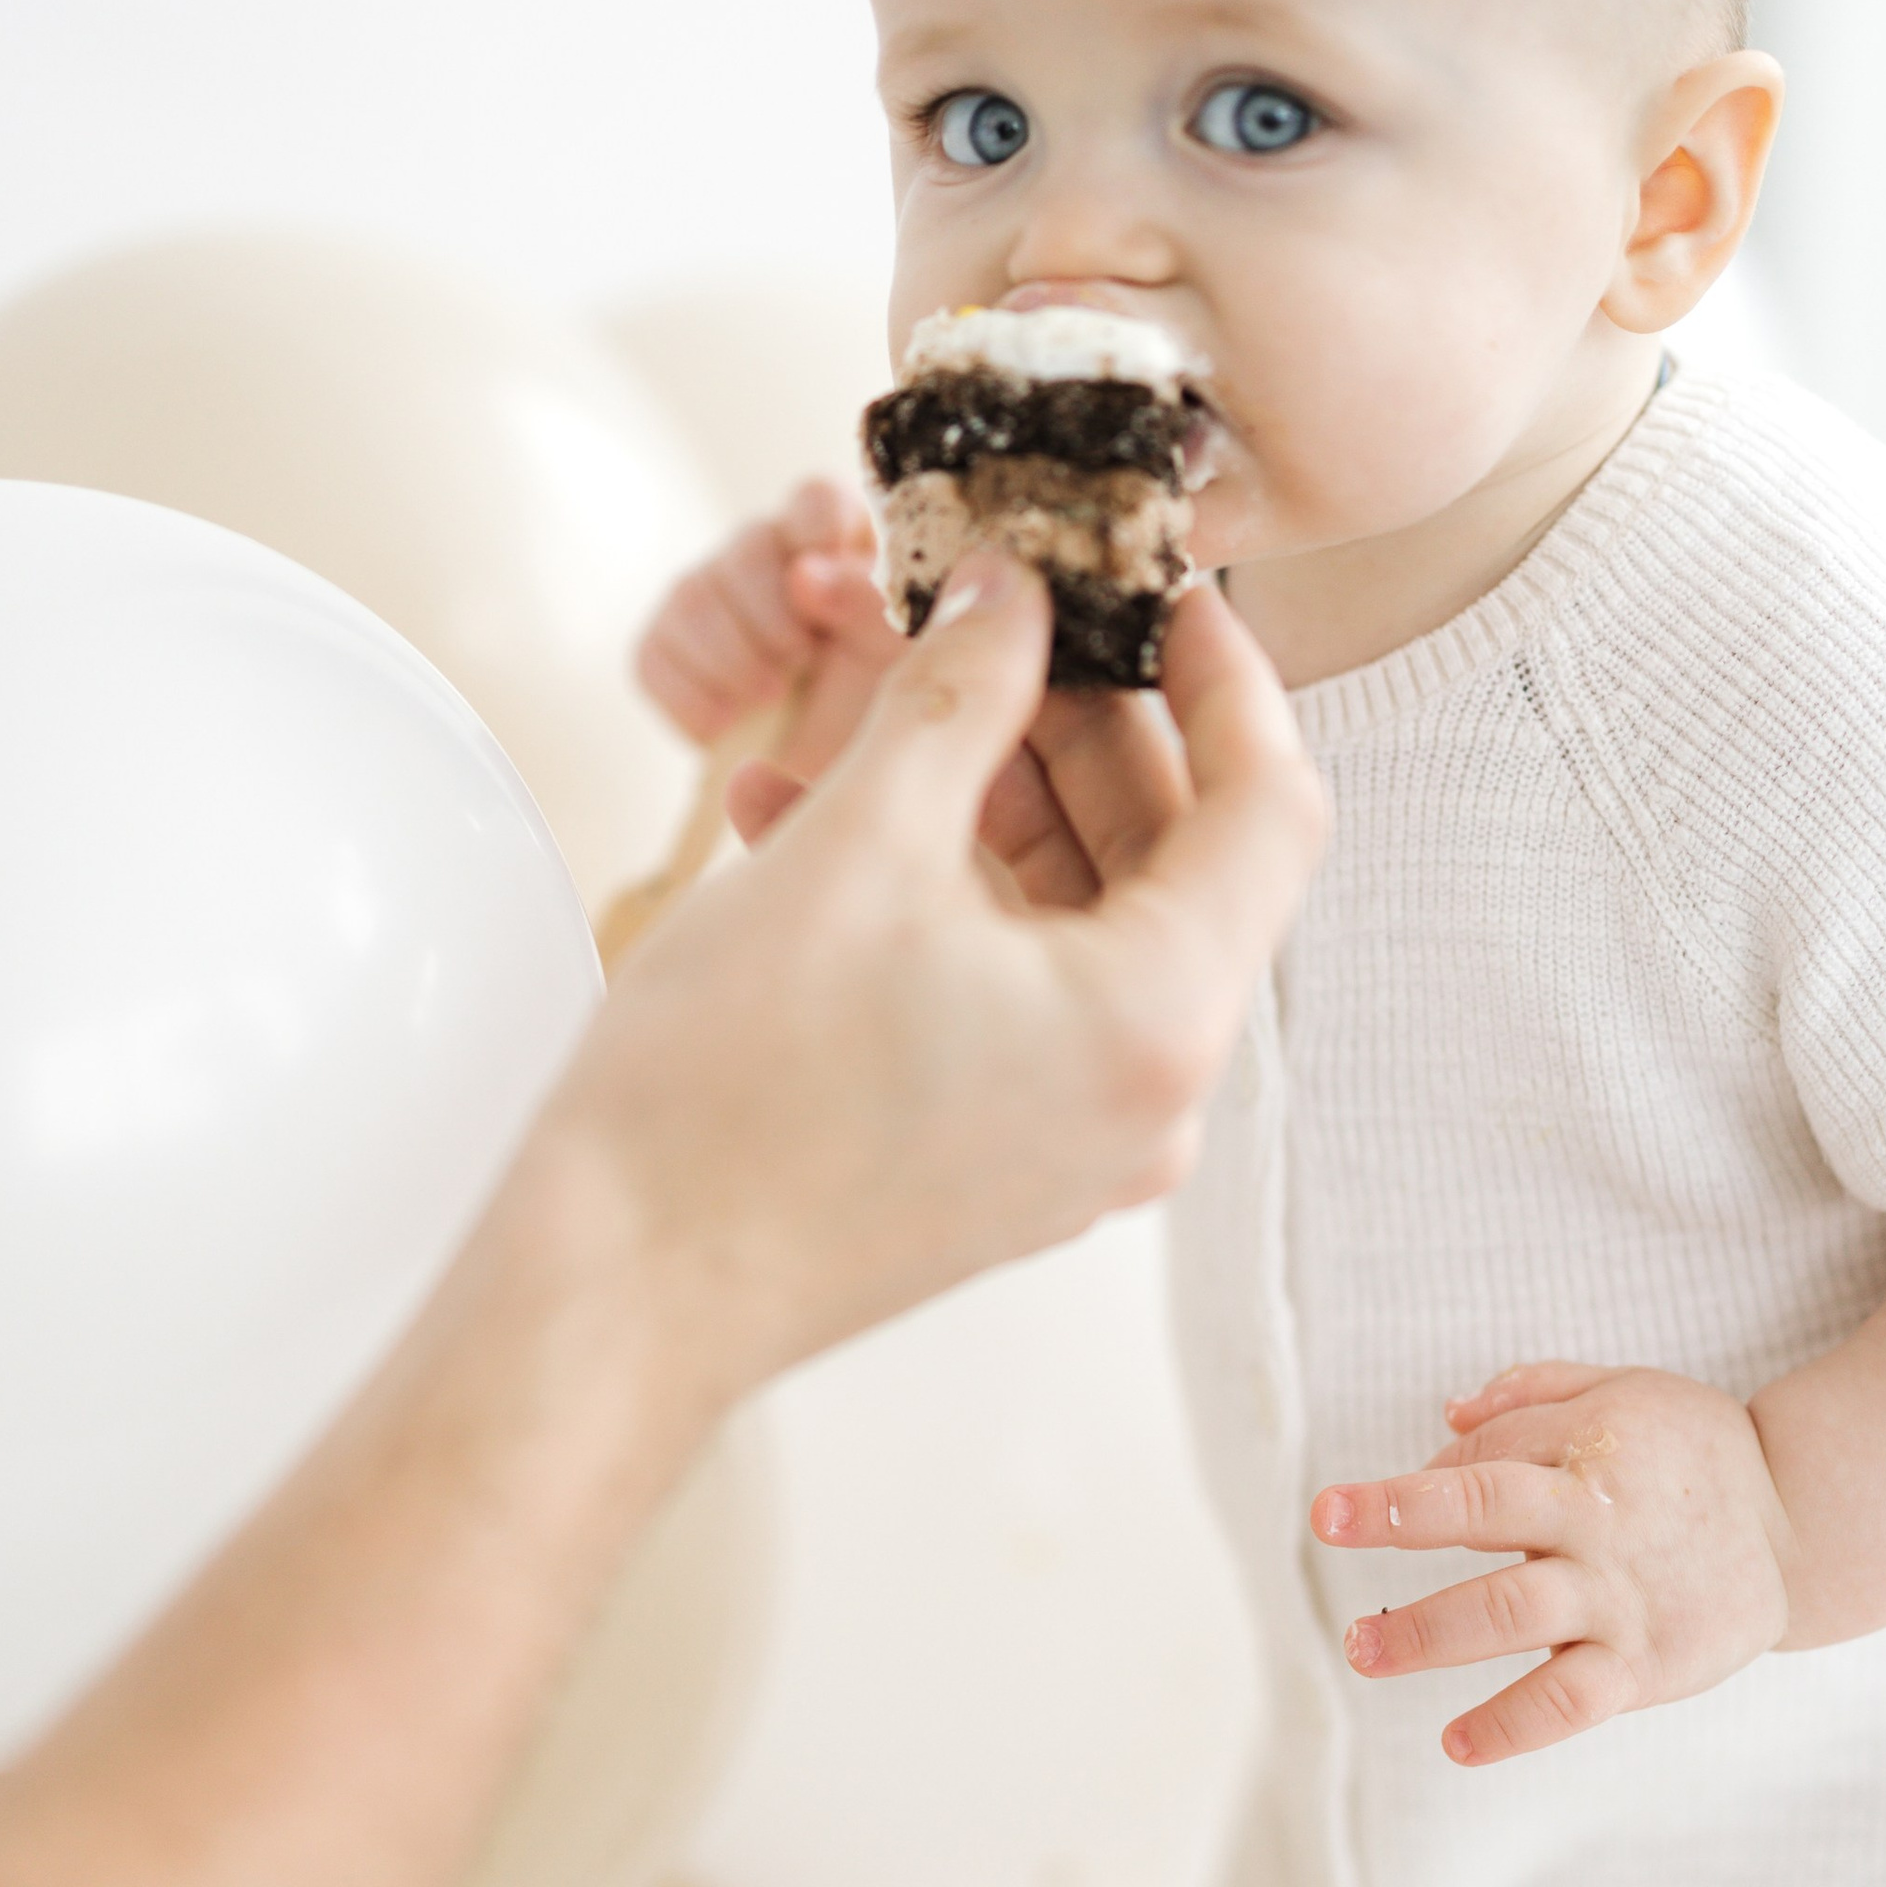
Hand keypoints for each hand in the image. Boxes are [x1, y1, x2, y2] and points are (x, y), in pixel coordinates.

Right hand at [566, 552, 1324, 1393]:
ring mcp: (1080, 1138)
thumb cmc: (724, 1105)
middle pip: (1176, 859)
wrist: (616, 1293)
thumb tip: (1011, 594)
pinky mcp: (1005, 1156)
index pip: (1269, 805)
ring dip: (997, 800)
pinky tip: (832, 818)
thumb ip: (959, 693)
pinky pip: (1022, 988)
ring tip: (885, 710)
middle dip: (1084, 726)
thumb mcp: (855, 845)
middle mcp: (1149, 1097)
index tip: (1160, 593)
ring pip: (1087, 918)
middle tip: (1002, 624)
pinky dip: (956, 893)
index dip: (1225, 675)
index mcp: (1158, 1022)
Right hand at [633, 476, 899, 768]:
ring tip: (770, 699)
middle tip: (802, 666)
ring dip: (730, 661)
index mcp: (839, 537)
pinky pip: (653, 657)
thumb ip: (871, 607)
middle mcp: (769, 553)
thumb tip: (803, 574)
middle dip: (770, 621)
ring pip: (690, 598)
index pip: (814, 500)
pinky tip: (729, 723)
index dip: (815, 534)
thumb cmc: (881, 699)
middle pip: (744, 551)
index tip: (821, 591)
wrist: (836, 771)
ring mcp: (711, 594)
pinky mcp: (667, 647)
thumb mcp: (900, 656)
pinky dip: (690, 699)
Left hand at [1312, 1360, 1793, 1764]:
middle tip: (1331, 1559)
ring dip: (1430, 1635)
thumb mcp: (1626, 1391)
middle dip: (1399, 1536)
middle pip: (1485, 1525)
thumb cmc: (1700, 1452)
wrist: (1807, 1525)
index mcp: (1591, 1451)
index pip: (1478, 1468)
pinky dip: (1511, 1725)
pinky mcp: (1645, 1665)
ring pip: (1513, 1615)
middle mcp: (1599, 1524)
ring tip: (1366, 1651)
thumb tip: (1442, 1421)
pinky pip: (1569, 1700)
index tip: (1335, 1512)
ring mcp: (1621, 1599)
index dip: (1405, 1493)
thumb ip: (1532, 1397)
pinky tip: (1457, 1743)